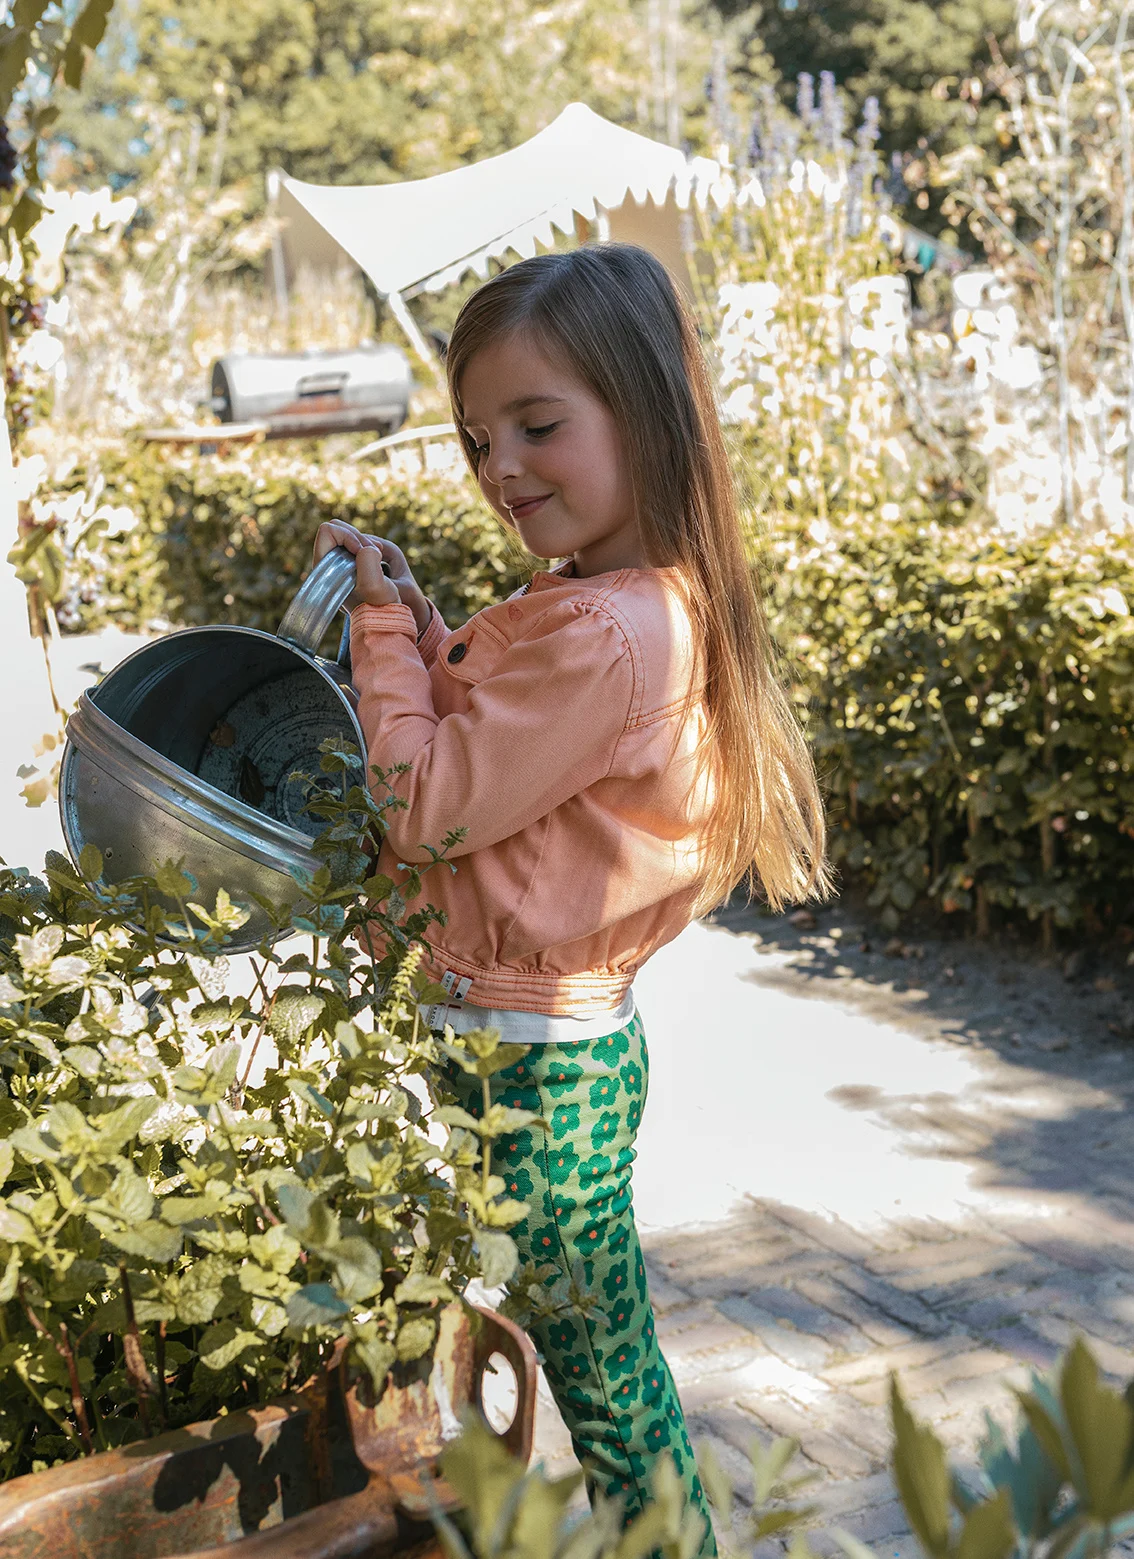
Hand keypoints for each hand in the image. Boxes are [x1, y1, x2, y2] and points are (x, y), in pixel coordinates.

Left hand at [313, 522, 429, 630]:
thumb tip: (366, 549)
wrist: (385, 619)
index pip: (328, 531)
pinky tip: (378, 559)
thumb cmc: (380, 606)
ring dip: (366, 542)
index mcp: (324, 570)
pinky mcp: (350, 565)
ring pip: (347, 535)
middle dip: (359, 537)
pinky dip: (369, 546)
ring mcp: (338, 566)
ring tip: (378, 556)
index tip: (364, 551)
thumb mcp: (376, 587)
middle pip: (337, 529)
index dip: (349, 536)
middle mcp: (326, 566)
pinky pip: (356, 544)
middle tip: (375, 552)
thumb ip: (368, 562)